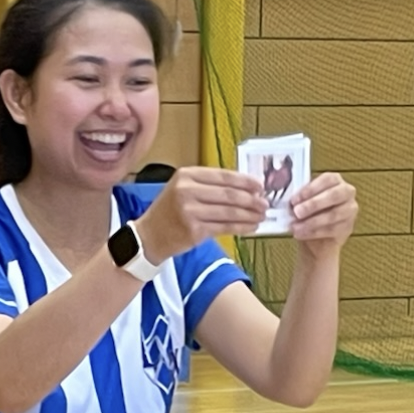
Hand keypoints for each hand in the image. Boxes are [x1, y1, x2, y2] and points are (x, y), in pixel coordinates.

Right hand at [132, 167, 266, 263]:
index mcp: (186, 175)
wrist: (148, 237)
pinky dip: (241, 227)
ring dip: (249, 214)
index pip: (223, 176)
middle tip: (264, 203)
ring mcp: (190, 212)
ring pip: (229, 211)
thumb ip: (208, 185)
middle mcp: (187, 191)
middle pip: (229, 194)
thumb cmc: (169, 212)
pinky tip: (250, 227)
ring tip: (261, 216)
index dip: (245, 181)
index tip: (260, 186)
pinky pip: (224, 227)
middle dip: (251, 199)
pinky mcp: (194, 231)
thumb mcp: (183, 189)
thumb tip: (244, 188)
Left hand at [291, 171, 357, 257]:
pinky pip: (331, 230)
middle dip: (313, 204)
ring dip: (311, 221)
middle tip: (296, 212)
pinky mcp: (348, 227)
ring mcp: (350, 210)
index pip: (327, 179)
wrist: (316, 239)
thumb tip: (290, 203)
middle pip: (333, 195)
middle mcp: (347, 192)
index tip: (295, 200)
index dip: (311, 189)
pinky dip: (313, 232)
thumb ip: (300, 199)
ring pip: (333, 214)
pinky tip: (300, 234)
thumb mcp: (303, 202)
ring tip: (295, 227)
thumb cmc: (310, 214)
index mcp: (335, 180)